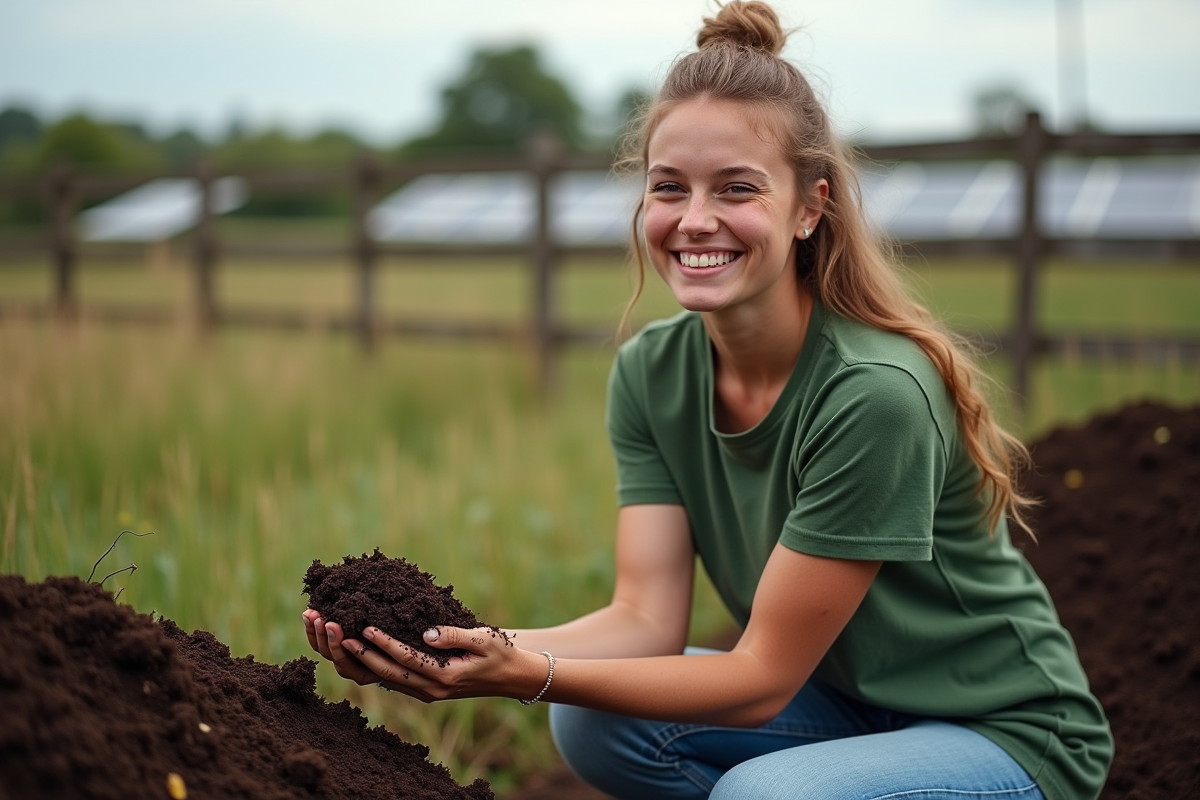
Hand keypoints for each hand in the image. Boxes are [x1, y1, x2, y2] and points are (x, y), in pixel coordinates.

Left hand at [303, 610, 543, 702]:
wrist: (510, 677)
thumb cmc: (499, 653)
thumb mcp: (484, 639)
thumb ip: (455, 635)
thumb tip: (427, 632)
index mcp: (445, 677)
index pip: (407, 660)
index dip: (384, 644)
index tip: (364, 628)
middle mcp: (431, 690)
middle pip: (387, 674)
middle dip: (361, 655)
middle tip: (338, 635)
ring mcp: (425, 692)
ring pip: (385, 680)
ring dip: (361, 662)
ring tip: (340, 642)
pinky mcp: (423, 688)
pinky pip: (391, 680)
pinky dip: (372, 665)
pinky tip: (358, 650)